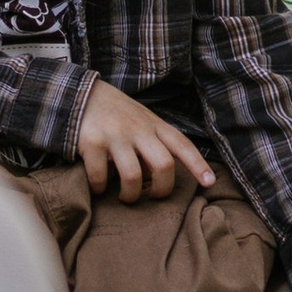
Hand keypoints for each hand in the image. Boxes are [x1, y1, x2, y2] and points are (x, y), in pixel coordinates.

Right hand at [75, 79, 213, 200]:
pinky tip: (99, 187)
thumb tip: (164, 176)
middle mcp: (138, 129)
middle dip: (162, 189)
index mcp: (154, 125)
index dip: (198, 164)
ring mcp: (115, 136)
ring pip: (133, 176)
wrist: (81, 94)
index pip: (182, 144)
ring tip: (126, 197)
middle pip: (163, 164)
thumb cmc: (117, 114)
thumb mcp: (143, 121)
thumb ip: (155, 142)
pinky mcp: (92, 143)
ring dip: (130, 195)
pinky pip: (100, 176)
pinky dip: (100, 188)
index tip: (210, 182)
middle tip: (153, 196)